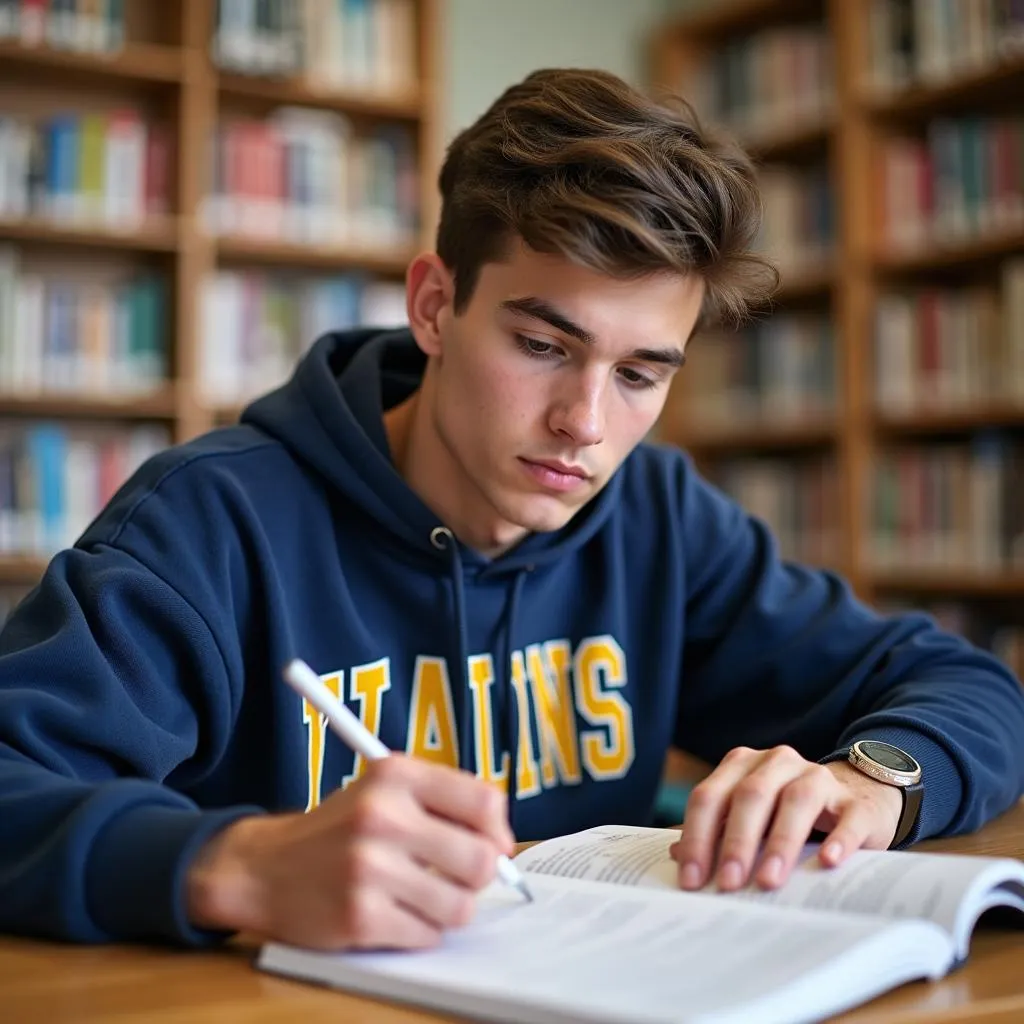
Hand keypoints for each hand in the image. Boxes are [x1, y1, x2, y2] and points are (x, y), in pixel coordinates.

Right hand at [186, 755, 513, 950]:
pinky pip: (427, 935)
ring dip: (447, 908)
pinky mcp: (360, 915)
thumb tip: (502, 844)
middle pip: (481, 859)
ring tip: (420, 896)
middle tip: (458, 877)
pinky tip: (393, 914)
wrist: (263, 867)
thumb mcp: (384, 790)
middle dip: (478, 876)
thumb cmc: (337, 830)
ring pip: (460, 906)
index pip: (483, 800)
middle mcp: (383, 816)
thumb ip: (442, 803)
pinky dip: (419, 931)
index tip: (495, 844)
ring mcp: (370, 868)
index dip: (498, 829)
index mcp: (395, 775)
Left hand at [670, 745, 902, 892]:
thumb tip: (676, 855)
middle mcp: (777, 762)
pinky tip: (829, 862)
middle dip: (736, 841)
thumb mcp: (747, 818)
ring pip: (796, 800)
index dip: (697, 835)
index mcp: (742, 765)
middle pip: (750, 795)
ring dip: (780, 842)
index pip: (710, 796)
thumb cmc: (786, 813)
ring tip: (769, 881)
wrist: (855, 799)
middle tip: (728, 883)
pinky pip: (848, 816)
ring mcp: (819, 777)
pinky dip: (839, 838)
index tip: (691, 878)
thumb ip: (714, 830)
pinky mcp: (857, 802)